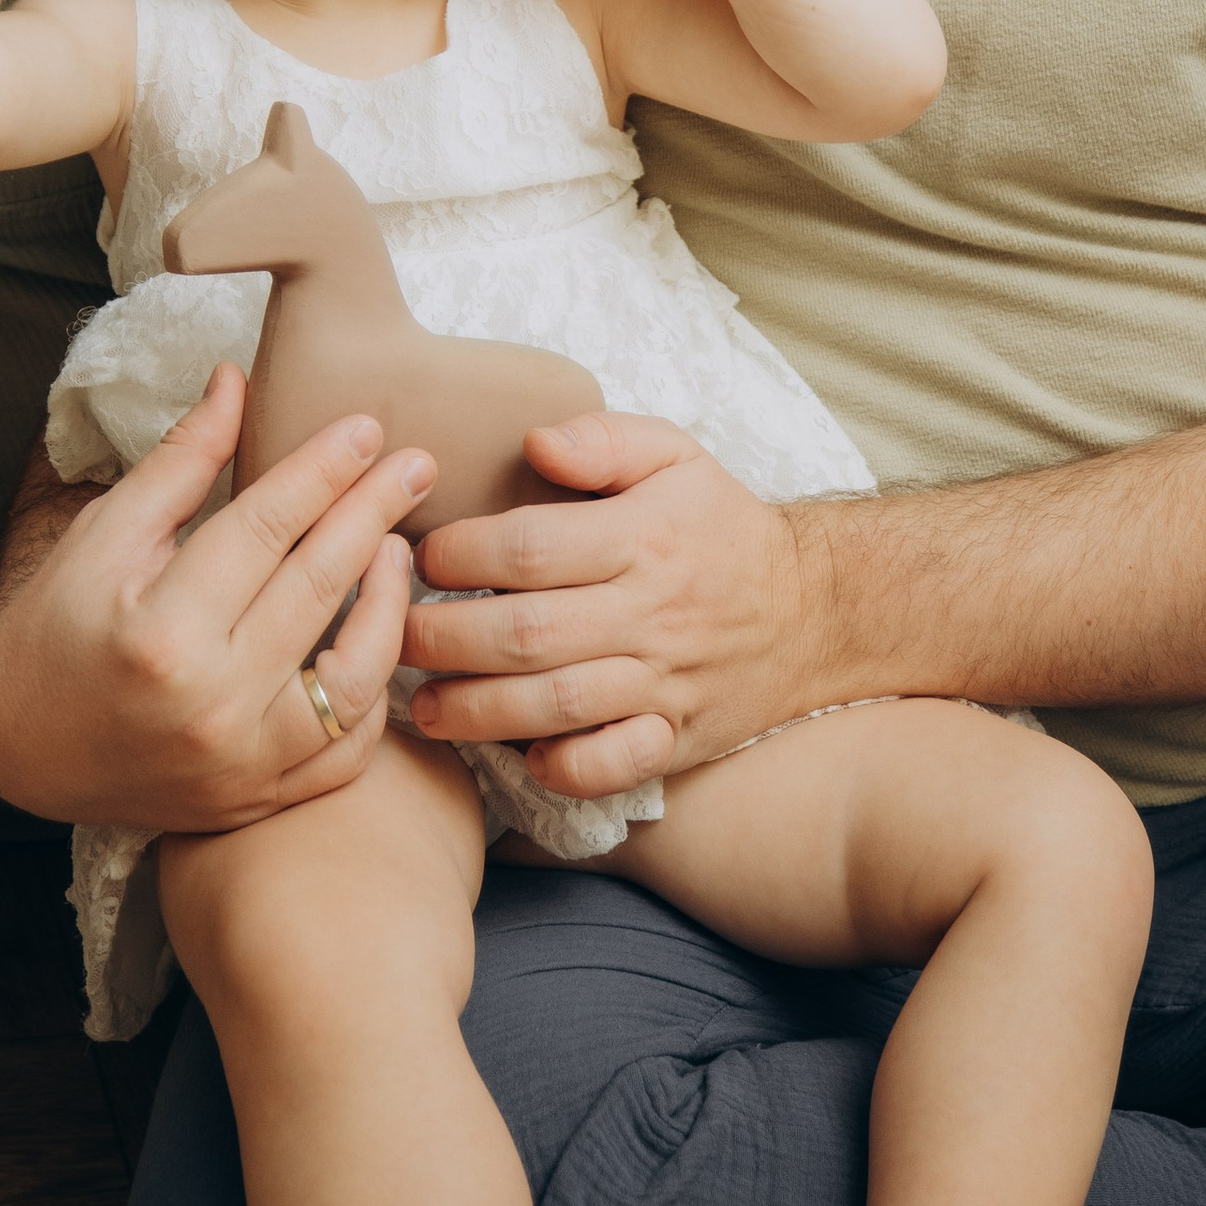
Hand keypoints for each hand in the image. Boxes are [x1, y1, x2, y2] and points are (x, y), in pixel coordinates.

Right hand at [0, 364, 438, 835]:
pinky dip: (373, 692)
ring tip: (398, 548)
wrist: (17, 750)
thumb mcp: (103, 535)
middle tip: (417, 463)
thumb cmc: (53, 629)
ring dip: (391, 605)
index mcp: (161, 630)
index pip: (266, 526)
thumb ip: (180, 461)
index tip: (364, 427)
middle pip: (318, 588)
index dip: (322, 470)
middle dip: (375, 513)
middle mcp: (209, 703)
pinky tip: (380, 636)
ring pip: (355, 676)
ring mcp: (240, 763)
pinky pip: (347, 750)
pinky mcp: (257, 799)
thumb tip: (237, 379)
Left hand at [400, 413, 826, 796]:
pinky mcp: (676, 737)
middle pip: (530, 634)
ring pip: (559, 706)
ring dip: (479, 712)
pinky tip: (517, 755)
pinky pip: (613, 765)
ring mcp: (665, 682)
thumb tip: (534, 443)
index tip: (422, 557)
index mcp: (643, 537)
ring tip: (424, 709)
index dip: (462, 556)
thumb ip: (603, 439)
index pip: (532, 548)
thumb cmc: (719, 526)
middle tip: (392, 637)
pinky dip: (562, 767)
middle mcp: (652, 612)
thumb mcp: (676, 455)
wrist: (813, 609)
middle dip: (446, 640)